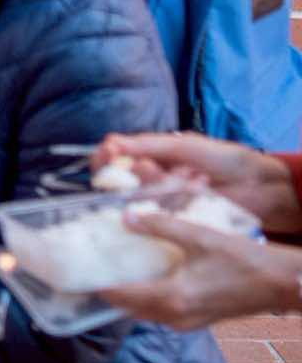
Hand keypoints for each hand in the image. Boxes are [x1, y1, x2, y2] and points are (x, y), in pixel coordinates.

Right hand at [93, 133, 301, 230]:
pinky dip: (182, 196)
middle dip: (135, 173)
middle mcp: (147, 182)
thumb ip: (145, 145)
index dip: (104, 158)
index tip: (109, 152)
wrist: (257, 183)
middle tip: (151, 167)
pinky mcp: (175, 221)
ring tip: (193, 175)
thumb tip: (108, 142)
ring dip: (166, 183)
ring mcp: (161, 203)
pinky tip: (201, 186)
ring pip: (143, 197)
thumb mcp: (181, 146)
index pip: (112, 160)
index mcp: (146, 158)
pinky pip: (163, 213)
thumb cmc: (220, 158)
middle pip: (120, 183)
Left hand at [98, 210, 301, 328]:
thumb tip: (125, 215)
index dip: (95, 283)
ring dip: (127, 292)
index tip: (74, 270)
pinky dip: (146, 295)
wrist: (283, 284)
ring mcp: (187, 322)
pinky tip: (144, 273)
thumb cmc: (245, 261)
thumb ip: (160, 226)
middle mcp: (175, 317)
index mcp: (171, 299)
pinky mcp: (197, 319)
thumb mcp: (200, 236)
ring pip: (143, 310)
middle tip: (89, 265)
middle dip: (107, 288)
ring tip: (111, 266)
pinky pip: (161, 310)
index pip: (119, 295)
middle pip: (127, 306)